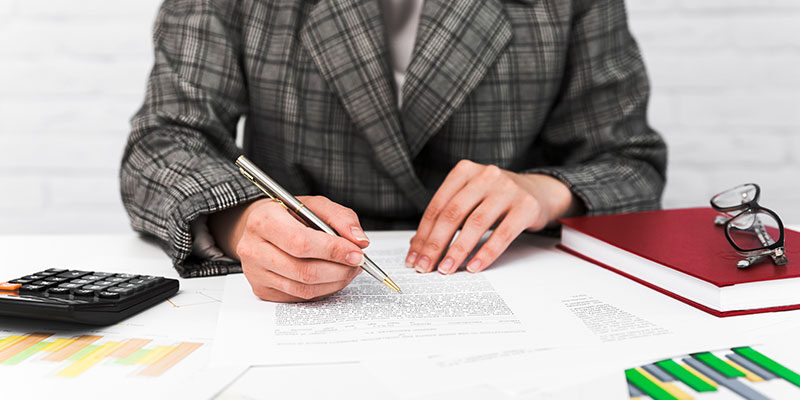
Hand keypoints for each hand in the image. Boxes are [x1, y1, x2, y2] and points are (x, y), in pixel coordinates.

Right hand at [209, 196, 368, 301]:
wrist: (260, 227)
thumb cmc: (288, 215)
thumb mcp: (314, 205)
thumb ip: (340, 218)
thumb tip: (359, 241)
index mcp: (264, 220)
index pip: (301, 242)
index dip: (333, 251)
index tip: (357, 253)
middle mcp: (253, 248)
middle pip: (304, 270)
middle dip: (339, 269)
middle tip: (358, 263)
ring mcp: (255, 273)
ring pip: (304, 288)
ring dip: (335, 281)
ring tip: (349, 269)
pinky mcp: (262, 290)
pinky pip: (300, 296)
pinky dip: (323, 289)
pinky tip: (332, 276)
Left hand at [406, 160, 581, 274]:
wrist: (539, 191)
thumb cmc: (497, 198)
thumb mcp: (471, 197)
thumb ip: (447, 215)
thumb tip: (418, 245)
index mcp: (465, 171)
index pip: (437, 206)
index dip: (423, 234)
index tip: (414, 257)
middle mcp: (485, 176)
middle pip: (452, 214)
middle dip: (435, 244)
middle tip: (425, 267)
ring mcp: (507, 189)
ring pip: (475, 224)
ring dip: (457, 251)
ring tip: (446, 269)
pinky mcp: (526, 206)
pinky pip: (502, 234)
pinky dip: (486, 253)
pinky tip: (474, 267)